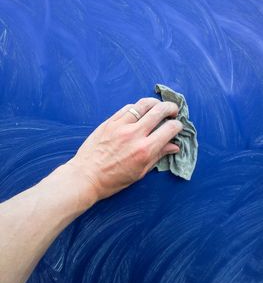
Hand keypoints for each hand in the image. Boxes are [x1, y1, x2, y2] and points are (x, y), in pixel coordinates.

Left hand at [67, 97, 182, 205]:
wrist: (86, 176)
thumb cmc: (113, 180)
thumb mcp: (140, 172)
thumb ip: (158, 156)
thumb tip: (174, 146)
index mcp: (145, 150)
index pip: (169, 129)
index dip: (177, 126)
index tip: (177, 126)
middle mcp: (135, 134)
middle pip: (159, 111)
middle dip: (171, 108)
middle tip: (173, 110)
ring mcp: (121, 126)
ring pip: (143, 104)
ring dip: (155, 103)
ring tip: (158, 106)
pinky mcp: (109, 122)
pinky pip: (127, 108)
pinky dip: (137, 107)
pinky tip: (140, 110)